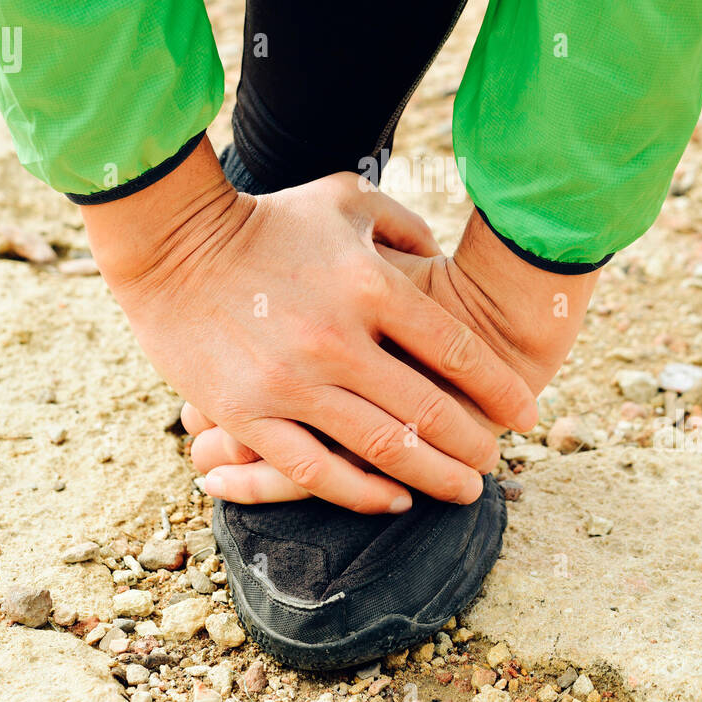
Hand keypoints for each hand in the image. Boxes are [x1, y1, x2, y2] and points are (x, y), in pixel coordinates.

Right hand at [186, 206, 599, 499]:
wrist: (174, 244)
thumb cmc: (270, 219)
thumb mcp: (346, 201)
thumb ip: (404, 226)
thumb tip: (440, 257)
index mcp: (370, 286)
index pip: (457, 351)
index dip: (500, 388)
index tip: (527, 413)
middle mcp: (337, 341)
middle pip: (427, 410)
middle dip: (473, 443)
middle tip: (499, 462)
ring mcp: (290, 383)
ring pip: (380, 450)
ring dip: (432, 477)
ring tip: (465, 490)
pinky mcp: (247, 413)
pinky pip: (313, 469)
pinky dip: (359, 491)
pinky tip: (393, 499)